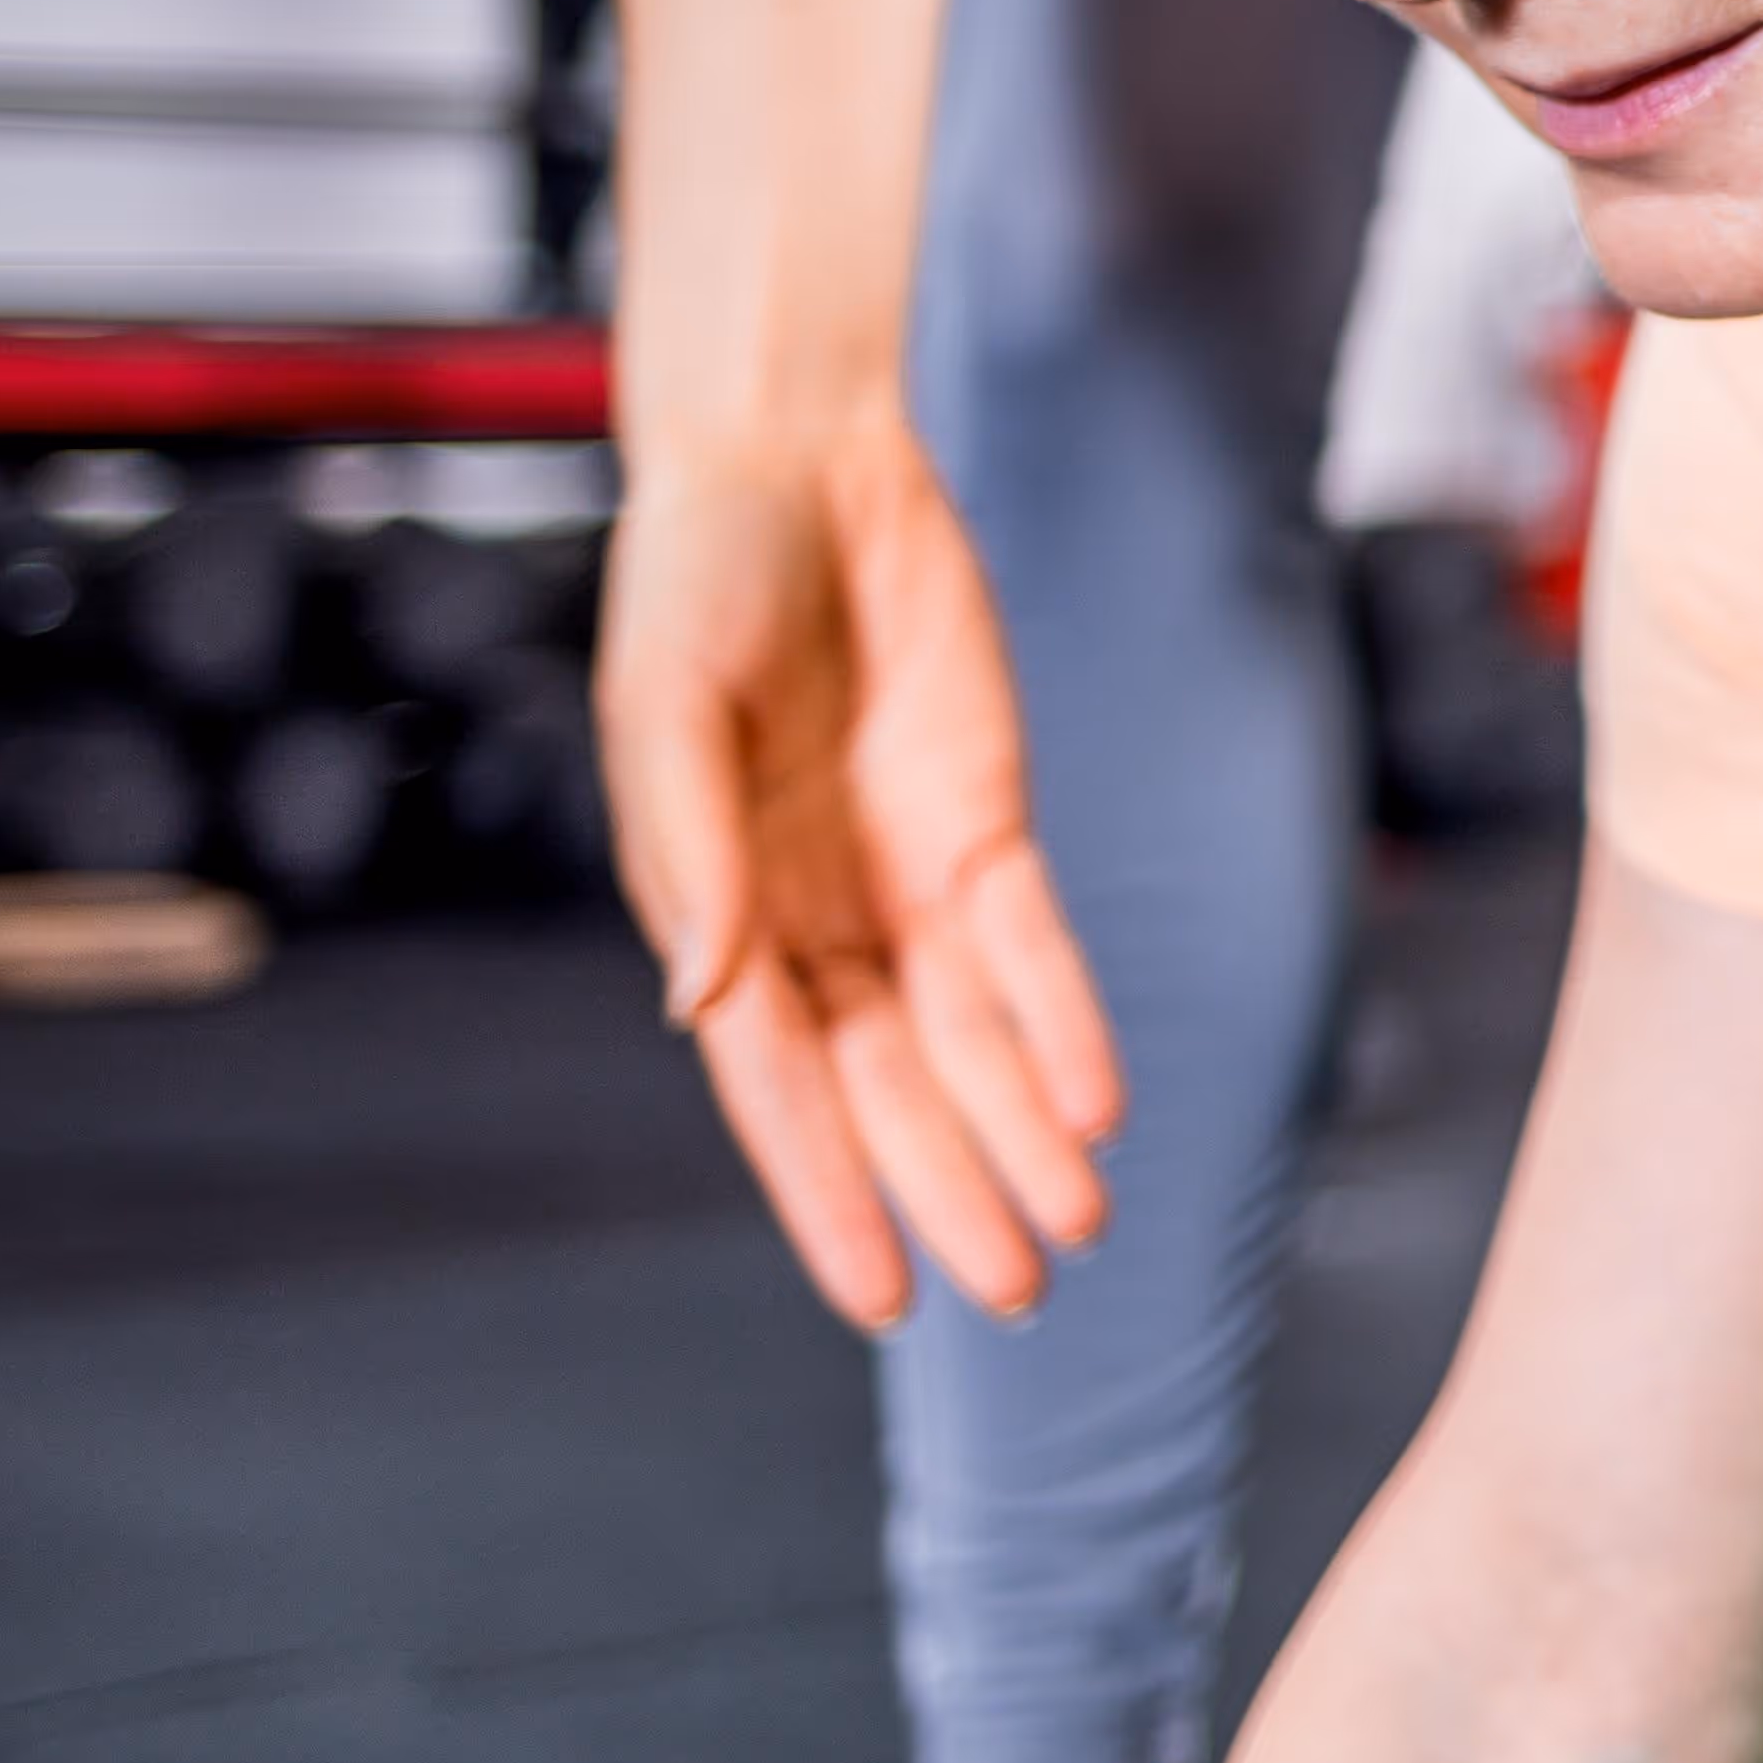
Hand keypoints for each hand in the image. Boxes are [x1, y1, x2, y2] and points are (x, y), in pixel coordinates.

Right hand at [597, 404, 1120, 1327]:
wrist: (792, 463)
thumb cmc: (694, 581)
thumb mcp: (664, 708)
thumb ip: (688, 853)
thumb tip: (705, 1001)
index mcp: (716, 916)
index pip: (779, 1088)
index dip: (829, 1194)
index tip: (880, 1298)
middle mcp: (813, 919)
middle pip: (889, 1086)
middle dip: (950, 1189)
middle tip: (1014, 1296)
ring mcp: (903, 874)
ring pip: (972, 1038)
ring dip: (1023, 1129)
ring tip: (1079, 1228)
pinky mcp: (983, 817)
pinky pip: (1030, 941)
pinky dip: (1064, 1015)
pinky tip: (1098, 1097)